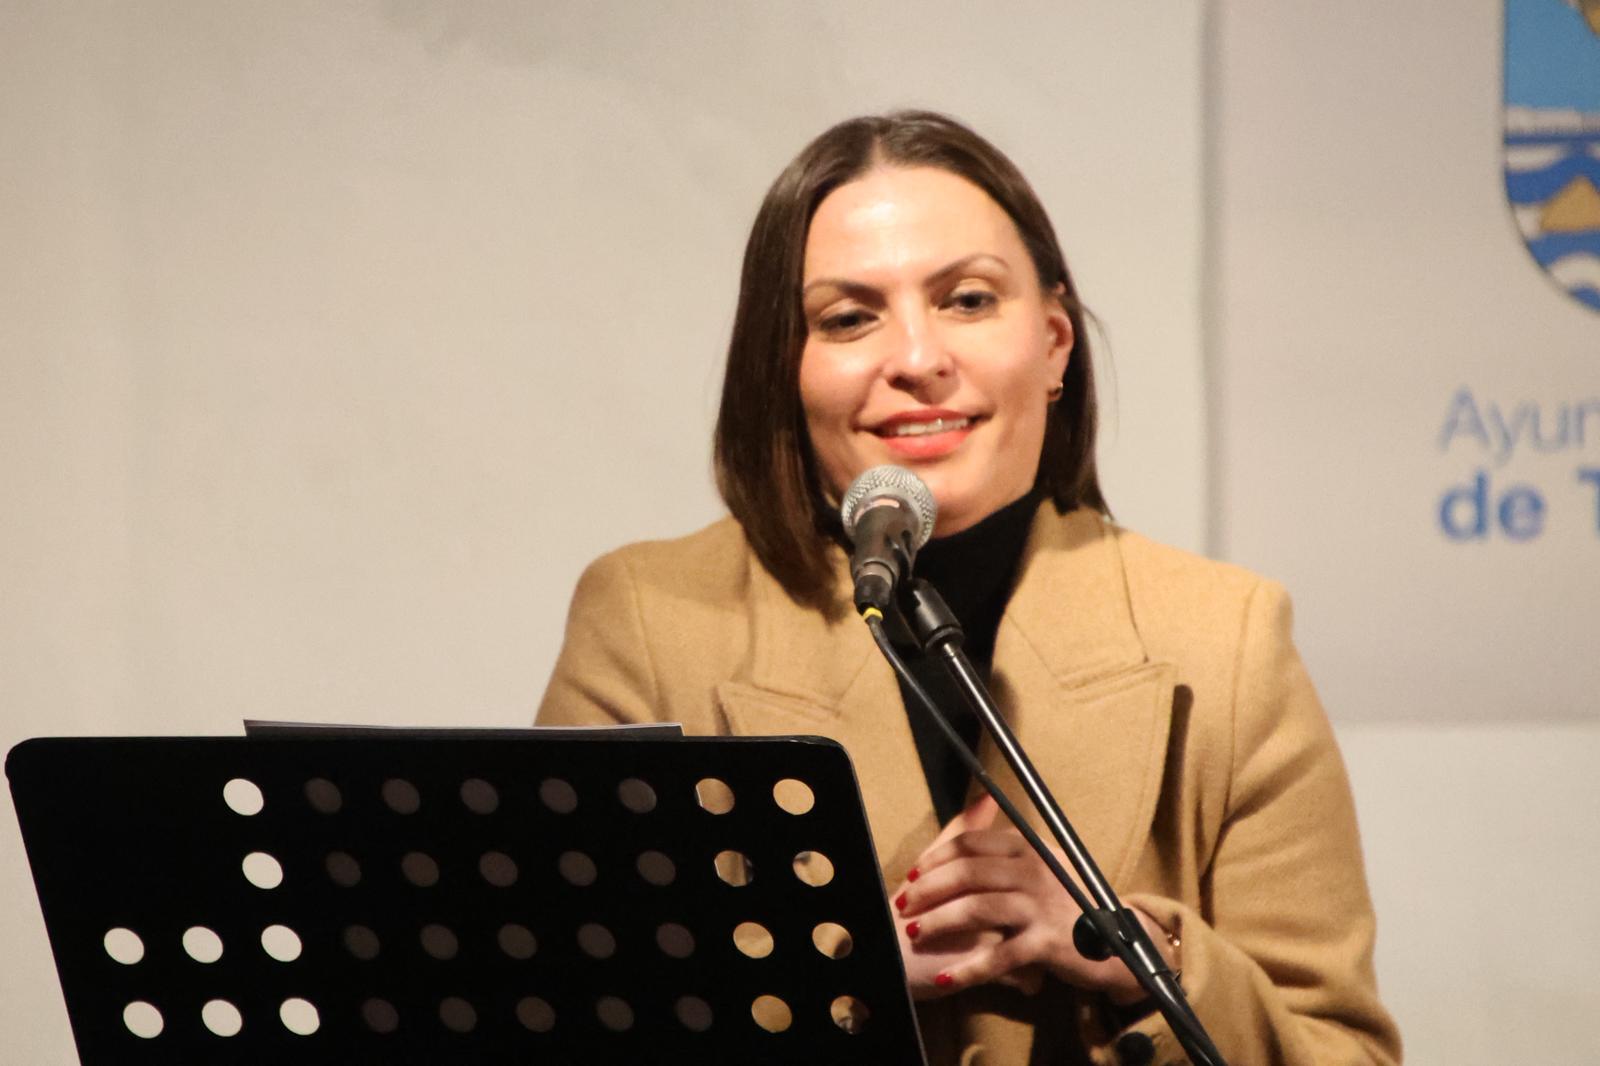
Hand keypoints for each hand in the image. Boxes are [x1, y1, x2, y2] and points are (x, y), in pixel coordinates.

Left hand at [894, 794, 1170, 1001]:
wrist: (1120, 944)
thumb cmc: (1068, 904)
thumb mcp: (1041, 865)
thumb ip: (1006, 843)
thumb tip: (979, 798)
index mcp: (1030, 848)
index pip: (971, 843)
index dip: (935, 858)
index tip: (912, 874)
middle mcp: (1036, 870)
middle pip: (967, 873)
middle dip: (928, 889)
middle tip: (902, 905)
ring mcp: (1043, 905)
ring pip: (977, 908)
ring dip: (939, 922)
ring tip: (915, 934)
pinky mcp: (1049, 942)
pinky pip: (999, 956)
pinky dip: (968, 968)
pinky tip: (946, 978)